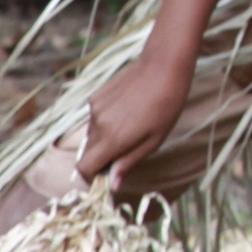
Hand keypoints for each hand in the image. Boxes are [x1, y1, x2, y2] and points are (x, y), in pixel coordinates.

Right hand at [79, 48, 192, 181]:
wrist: (163, 66)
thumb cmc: (167, 105)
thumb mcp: (154, 140)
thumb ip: (128, 162)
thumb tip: (112, 185)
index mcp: (112, 138)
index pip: (84, 168)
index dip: (92, 177)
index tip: (106, 177)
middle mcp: (97, 124)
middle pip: (87, 153)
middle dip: (100, 159)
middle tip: (124, 152)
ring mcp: (94, 109)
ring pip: (91, 136)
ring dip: (104, 140)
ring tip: (131, 126)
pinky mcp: (95, 96)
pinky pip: (94, 118)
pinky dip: (104, 122)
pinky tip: (126, 110)